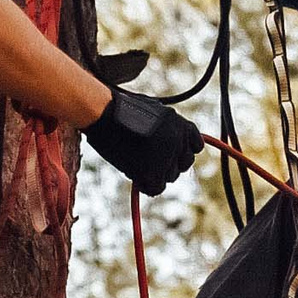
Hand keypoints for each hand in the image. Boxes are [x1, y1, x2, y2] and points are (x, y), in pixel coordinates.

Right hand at [84, 88, 203, 196]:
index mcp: (181, 123)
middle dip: (169, 164)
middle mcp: (178, 139)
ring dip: (156, 174)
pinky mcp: (152, 172)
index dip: (181, 152)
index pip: (196, 147)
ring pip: (170, 177)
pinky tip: (135, 175)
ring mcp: (166, 156)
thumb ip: (166, 127)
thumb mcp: (152, 111)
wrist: (102, 112)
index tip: (169, 154)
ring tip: (136, 162)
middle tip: (149, 161)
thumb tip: (169, 144)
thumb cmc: (119, 109)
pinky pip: (155, 189)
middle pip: (185, 164)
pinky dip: (145, 185)